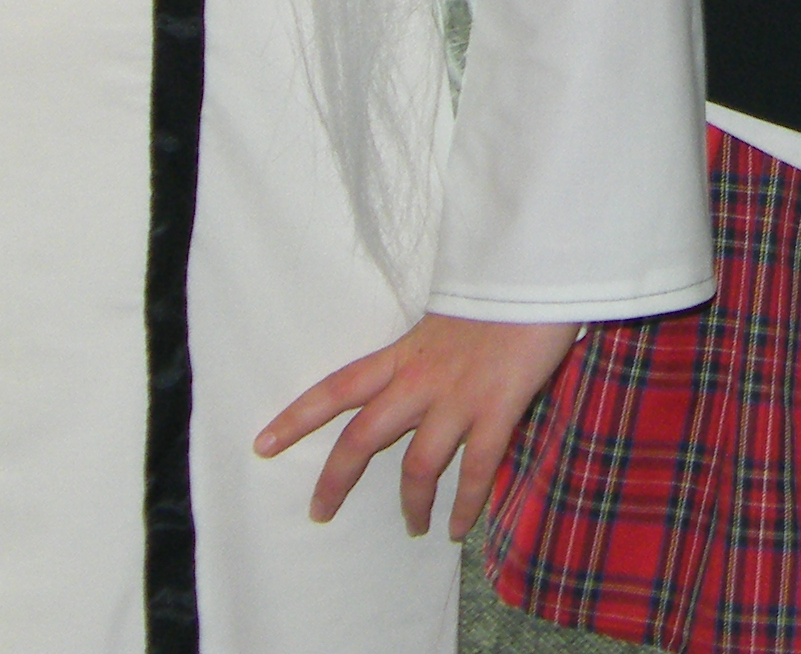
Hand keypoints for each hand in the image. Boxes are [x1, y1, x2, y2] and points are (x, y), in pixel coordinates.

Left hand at [256, 313, 580, 535]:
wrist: (537, 272)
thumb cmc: (497, 288)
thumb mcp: (447, 316)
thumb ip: (429, 349)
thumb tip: (424, 370)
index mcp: (404, 353)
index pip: (337, 387)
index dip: (297, 418)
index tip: (263, 445)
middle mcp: (421, 379)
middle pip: (362, 438)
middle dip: (336, 480)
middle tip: (319, 513)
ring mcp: (458, 398)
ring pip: (418, 465)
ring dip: (412, 503)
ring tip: (415, 528)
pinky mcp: (498, 410)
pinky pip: (476, 469)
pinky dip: (467, 503)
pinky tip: (460, 526)